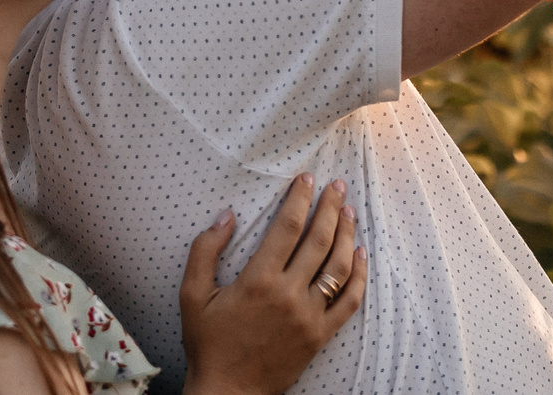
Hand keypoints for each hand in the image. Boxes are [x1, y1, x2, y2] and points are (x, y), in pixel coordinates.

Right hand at [180, 175, 365, 394]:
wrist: (229, 391)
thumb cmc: (208, 342)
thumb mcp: (192, 295)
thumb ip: (205, 250)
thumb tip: (226, 215)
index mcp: (257, 281)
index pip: (287, 228)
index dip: (300, 199)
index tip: (307, 178)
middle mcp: (288, 295)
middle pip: (318, 240)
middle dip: (329, 208)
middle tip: (337, 185)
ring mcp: (308, 316)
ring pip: (337, 267)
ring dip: (346, 235)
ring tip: (349, 212)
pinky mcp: (320, 336)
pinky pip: (348, 302)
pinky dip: (359, 276)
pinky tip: (361, 255)